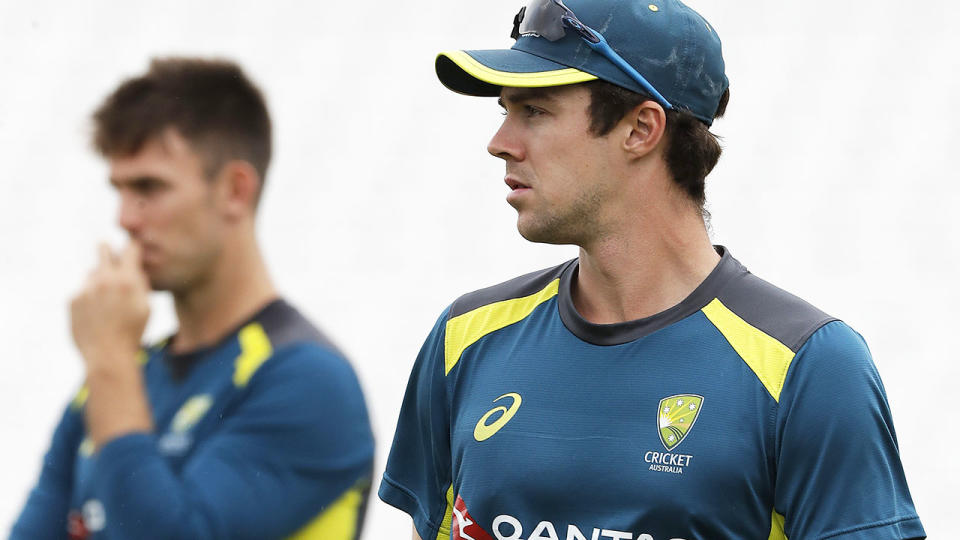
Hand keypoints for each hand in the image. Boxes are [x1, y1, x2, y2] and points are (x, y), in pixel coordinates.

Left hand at [70, 242, 149, 367]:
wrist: (107, 356)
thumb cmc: (132, 332)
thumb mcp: (146, 307)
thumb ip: (140, 283)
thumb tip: (134, 267)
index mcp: (127, 280)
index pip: (130, 248)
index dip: (133, 246)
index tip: (133, 247)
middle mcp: (105, 280)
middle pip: (103, 249)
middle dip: (108, 251)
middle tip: (111, 257)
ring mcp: (86, 289)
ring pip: (92, 273)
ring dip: (99, 281)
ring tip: (107, 303)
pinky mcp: (72, 300)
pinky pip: (82, 291)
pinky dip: (89, 298)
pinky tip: (96, 314)